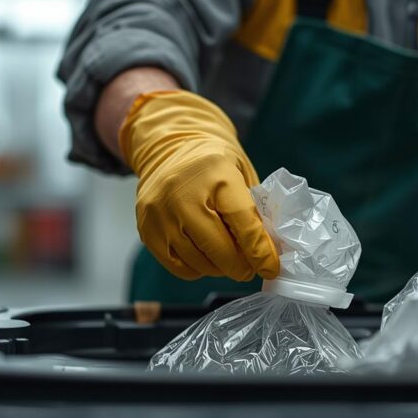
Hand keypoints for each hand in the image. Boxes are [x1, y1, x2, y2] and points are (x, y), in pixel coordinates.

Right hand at [120, 90, 279, 280]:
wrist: (168, 149)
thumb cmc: (213, 165)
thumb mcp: (240, 173)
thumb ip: (254, 209)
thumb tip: (267, 254)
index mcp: (216, 174)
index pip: (243, 223)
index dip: (260, 252)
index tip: (271, 268)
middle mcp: (183, 194)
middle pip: (219, 248)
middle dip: (240, 266)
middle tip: (249, 269)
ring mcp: (161, 214)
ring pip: (199, 262)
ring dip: (219, 268)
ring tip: (227, 259)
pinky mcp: (147, 230)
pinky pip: (178, 266)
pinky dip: (197, 268)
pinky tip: (204, 257)